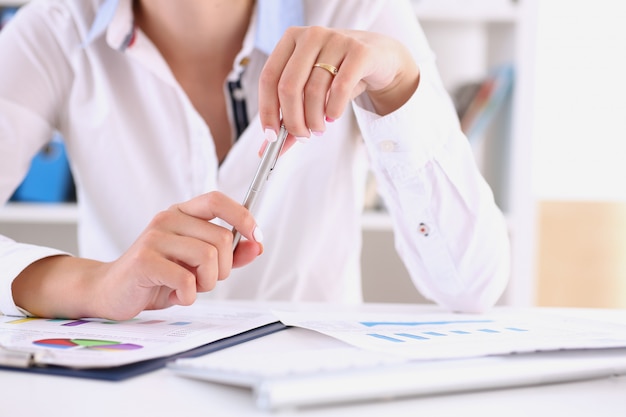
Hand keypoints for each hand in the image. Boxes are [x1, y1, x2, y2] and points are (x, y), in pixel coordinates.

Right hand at [12, 192, 262, 319]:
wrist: (111, 292)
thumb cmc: (158, 276)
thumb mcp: (197, 265)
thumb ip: (228, 254)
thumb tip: (256, 245)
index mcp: (182, 214)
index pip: (217, 200)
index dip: (242, 216)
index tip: (256, 236)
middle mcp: (167, 219)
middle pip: (220, 238)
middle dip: (223, 269)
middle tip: (205, 281)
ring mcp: (154, 238)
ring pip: (208, 258)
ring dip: (207, 283)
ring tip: (190, 289)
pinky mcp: (144, 261)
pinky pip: (187, 280)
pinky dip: (189, 296)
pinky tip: (176, 296)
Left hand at [258, 26, 419, 151]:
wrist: (380, 58)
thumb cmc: (338, 74)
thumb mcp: (311, 91)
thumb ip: (290, 117)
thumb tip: (270, 149)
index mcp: (291, 39)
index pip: (268, 78)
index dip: (268, 110)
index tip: (272, 135)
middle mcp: (311, 35)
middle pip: (289, 86)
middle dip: (293, 120)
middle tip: (302, 136)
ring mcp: (336, 40)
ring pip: (314, 90)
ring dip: (315, 119)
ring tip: (319, 128)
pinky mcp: (360, 51)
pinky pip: (340, 88)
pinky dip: (333, 109)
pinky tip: (333, 116)